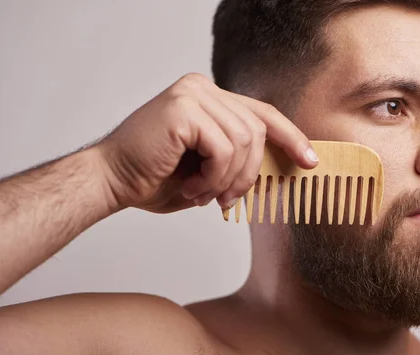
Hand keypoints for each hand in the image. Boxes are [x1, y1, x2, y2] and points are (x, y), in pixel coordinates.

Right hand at [96, 73, 318, 212]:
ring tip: (203, 194)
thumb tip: (279, 165)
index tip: (309, 160)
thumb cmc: (154, 178)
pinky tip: (192, 187)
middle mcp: (202, 88)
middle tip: (226, 200)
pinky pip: (224, 148)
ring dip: (228, 179)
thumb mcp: (209, 168)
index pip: (261, 113)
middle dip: (250, 173)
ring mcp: (193, 94)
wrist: (110, 181)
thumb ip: (238, 159)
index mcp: (209, 98)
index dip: (290, 136)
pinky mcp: (184, 108)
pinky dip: (214, 176)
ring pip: (244, 141)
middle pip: (257, 129)